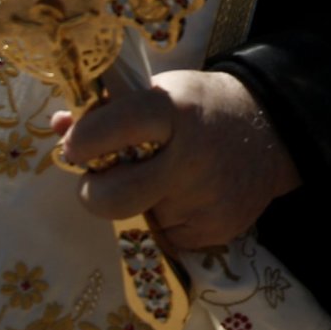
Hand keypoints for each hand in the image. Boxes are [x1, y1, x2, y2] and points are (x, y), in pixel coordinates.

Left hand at [54, 68, 300, 252]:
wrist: (271, 131)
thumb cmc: (200, 107)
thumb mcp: (160, 92)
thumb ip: (109, 111)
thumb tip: (59, 127)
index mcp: (171, 111)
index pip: (107, 131)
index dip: (82, 143)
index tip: (76, 147)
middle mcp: (189, 158)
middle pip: (112, 199)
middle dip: (95, 193)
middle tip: (100, 181)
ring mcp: (204, 200)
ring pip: (137, 220)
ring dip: (138, 205)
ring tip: (162, 180)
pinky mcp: (215, 230)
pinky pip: (166, 237)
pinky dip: (166, 221)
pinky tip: (186, 196)